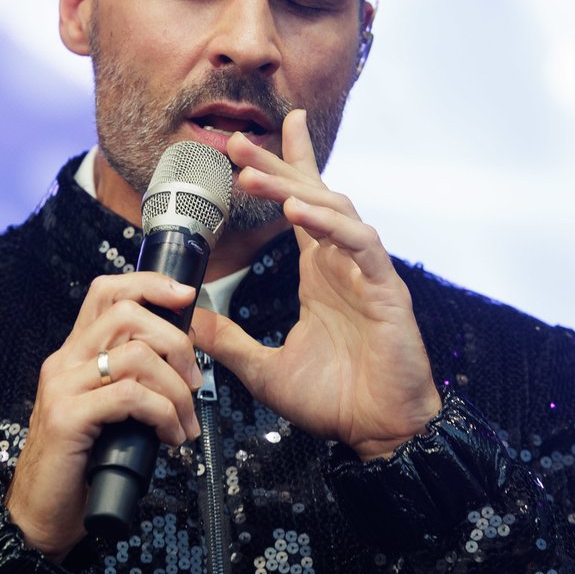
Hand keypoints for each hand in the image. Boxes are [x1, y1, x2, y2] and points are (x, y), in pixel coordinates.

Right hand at [6, 273, 202, 560]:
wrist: (40, 515)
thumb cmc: (80, 467)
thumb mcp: (108, 413)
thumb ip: (130, 382)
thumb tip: (182, 364)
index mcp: (74, 355)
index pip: (106, 292)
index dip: (149, 284)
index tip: (185, 295)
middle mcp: (64, 362)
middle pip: (127, 314)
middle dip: (175, 342)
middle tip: (193, 380)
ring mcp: (62, 388)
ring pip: (136, 356)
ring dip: (176, 390)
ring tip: (184, 422)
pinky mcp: (67, 417)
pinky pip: (130, 396)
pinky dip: (162, 413)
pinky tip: (169, 436)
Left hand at [194, 109, 441, 459]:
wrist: (378, 433)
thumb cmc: (334, 401)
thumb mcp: (262, 368)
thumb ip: (227, 340)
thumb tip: (187, 317)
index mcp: (319, 273)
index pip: (299, 206)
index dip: (283, 168)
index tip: (251, 140)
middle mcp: (342, 264)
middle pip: (311, 196)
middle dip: (275, 166)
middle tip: (235, 142)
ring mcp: (366, 273)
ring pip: (333, 211)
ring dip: (292, 189)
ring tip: (251, 175)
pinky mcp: (387, 289)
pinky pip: (360, 244)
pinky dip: (329, 224)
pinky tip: (298, 212)